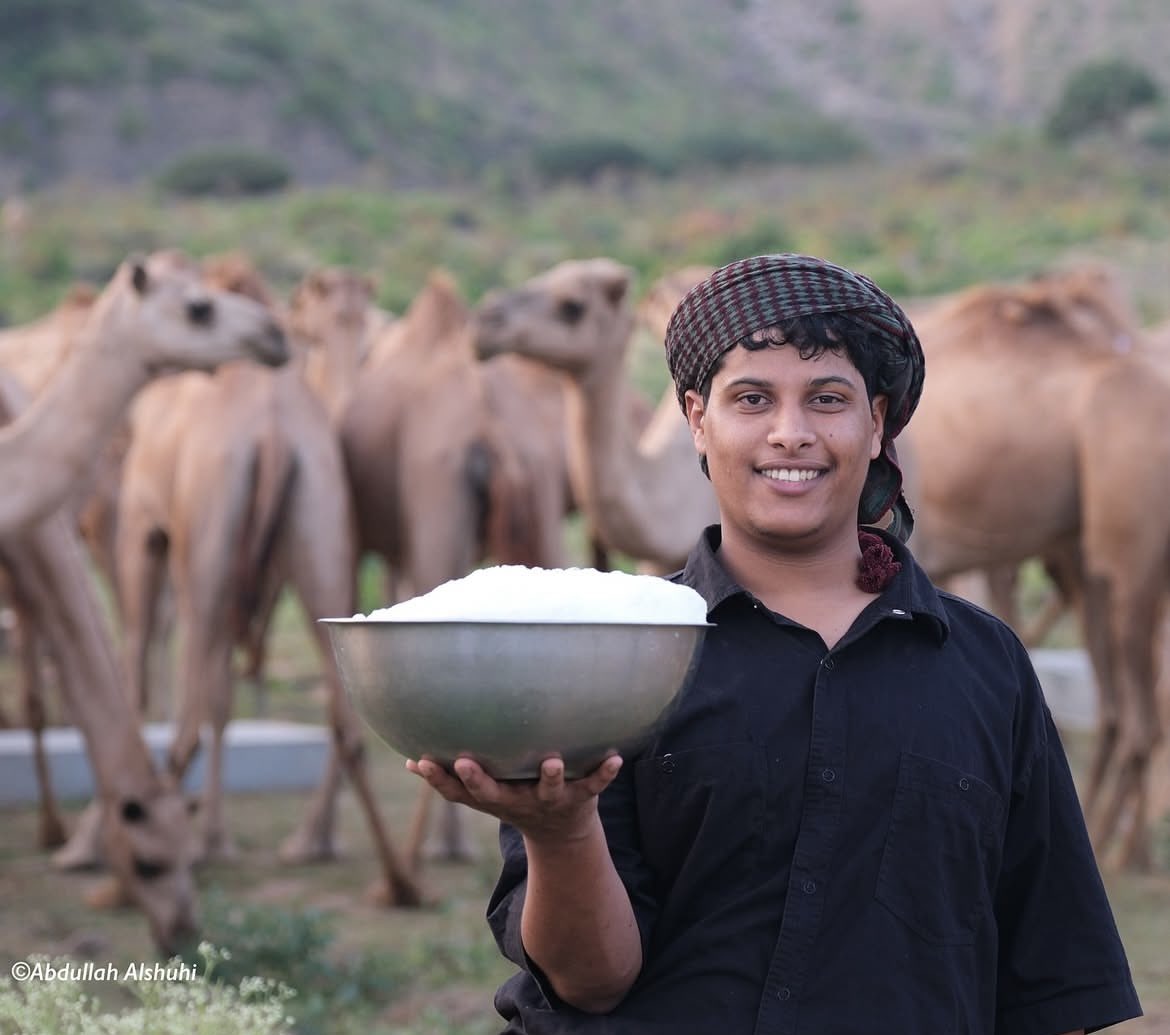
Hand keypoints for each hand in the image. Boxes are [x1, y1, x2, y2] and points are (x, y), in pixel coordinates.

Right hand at [406, 754, 622, 842]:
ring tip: (551, 761)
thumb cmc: (515, 799)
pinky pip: (595, 785)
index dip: (439, 779)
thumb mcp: (482, 795)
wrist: (563, 835)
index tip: (421, 761)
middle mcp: (517, 801)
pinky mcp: (581, 797)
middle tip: (466, 762)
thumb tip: (407, 762)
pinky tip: (616, 758)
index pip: (459, 792)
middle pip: (494, 793)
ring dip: (549, 777)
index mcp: (493, 798)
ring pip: (548, 790)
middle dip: (479, 780)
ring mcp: (550, 800)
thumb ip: (448, 779)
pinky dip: (605, 774)